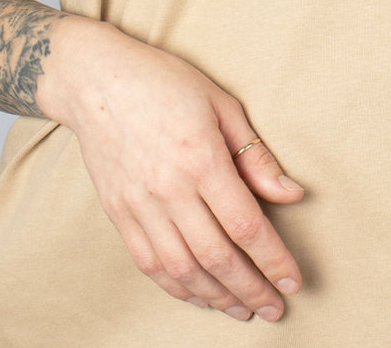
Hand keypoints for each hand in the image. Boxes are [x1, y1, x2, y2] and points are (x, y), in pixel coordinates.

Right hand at [39, 19, 304, 321]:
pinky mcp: (119, 214)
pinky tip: (200, 295)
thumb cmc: (166, 83)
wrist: (97, 81)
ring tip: (243, 308)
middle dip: (251, 288)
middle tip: (276, 308)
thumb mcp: (222, 104)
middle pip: (216, 256)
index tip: (293, 281)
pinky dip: (178, 287)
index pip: (245, 225)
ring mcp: (139, 206)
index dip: (272, 260)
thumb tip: (292, 194)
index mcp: (201, 158)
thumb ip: (256, 155)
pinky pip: (150, 264)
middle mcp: (168, 189)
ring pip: (182, 269)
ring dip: (217, 296)